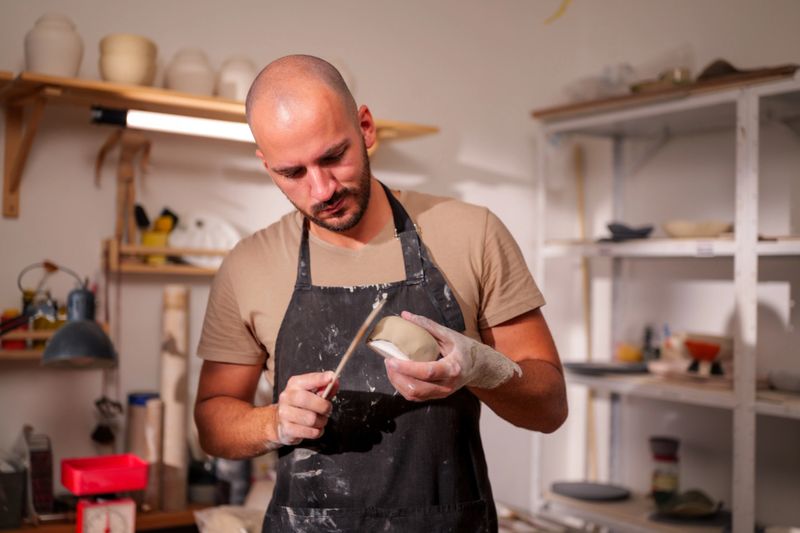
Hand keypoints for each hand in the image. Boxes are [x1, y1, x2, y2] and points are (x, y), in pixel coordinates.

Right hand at [273, 371, 337, 445]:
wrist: (280, 421)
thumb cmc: (300, 405)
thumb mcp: (312, 393)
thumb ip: (325, 388)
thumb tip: (334, 382)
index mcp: (294, 384)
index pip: (308, 380)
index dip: (320, 379)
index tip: (331, 377)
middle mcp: (287, 397)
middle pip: (308, 400)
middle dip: (324, 406)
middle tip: (327, 409)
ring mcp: (285, 413)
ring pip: (311, 419)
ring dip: (321, 421)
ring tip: (320, 420)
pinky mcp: (287, 429)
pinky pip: (310, 432)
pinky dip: (317, 431)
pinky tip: (314, 428)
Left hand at [383, 311, 521, 401]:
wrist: (480, 366)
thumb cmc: (464, 348)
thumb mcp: (449, 334)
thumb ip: (427, 324)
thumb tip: (405, 315)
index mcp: (452, 368)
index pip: (427, 372)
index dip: (406, 368)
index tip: (391, 360)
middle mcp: (447, 385)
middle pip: (416, 388)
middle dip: (397, 377)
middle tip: (388, 361)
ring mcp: (442, 393)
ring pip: (414, 395)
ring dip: (398, 383)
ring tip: (391, 367)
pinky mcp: (437, 396)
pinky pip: (416, 397)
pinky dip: (403, 387)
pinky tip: (398, 375)